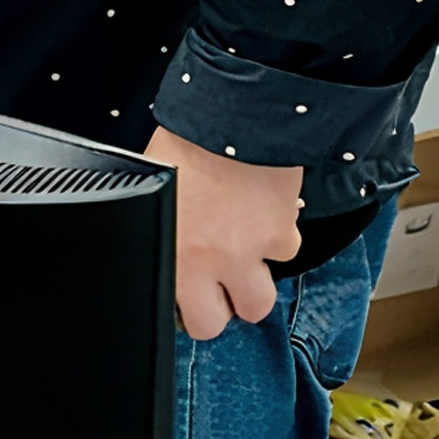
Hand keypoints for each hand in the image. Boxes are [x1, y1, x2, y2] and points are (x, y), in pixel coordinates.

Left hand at [146, 126, 302, 339]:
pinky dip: (277, 236)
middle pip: (224, 321)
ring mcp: (248, 254)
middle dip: (220, 306)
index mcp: (170, 252)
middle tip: (217, 281)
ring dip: (253, 278)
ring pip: (261, 298)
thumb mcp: (154, 190)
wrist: (230, 117)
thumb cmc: (185, 145)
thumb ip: (163, 227)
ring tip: (240, 247)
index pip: (183, 314)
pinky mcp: (281, 237)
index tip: (189, 299)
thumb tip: (161, 239)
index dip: (187, 310)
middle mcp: (209, 262)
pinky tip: (260, 212)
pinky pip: (284, 251)